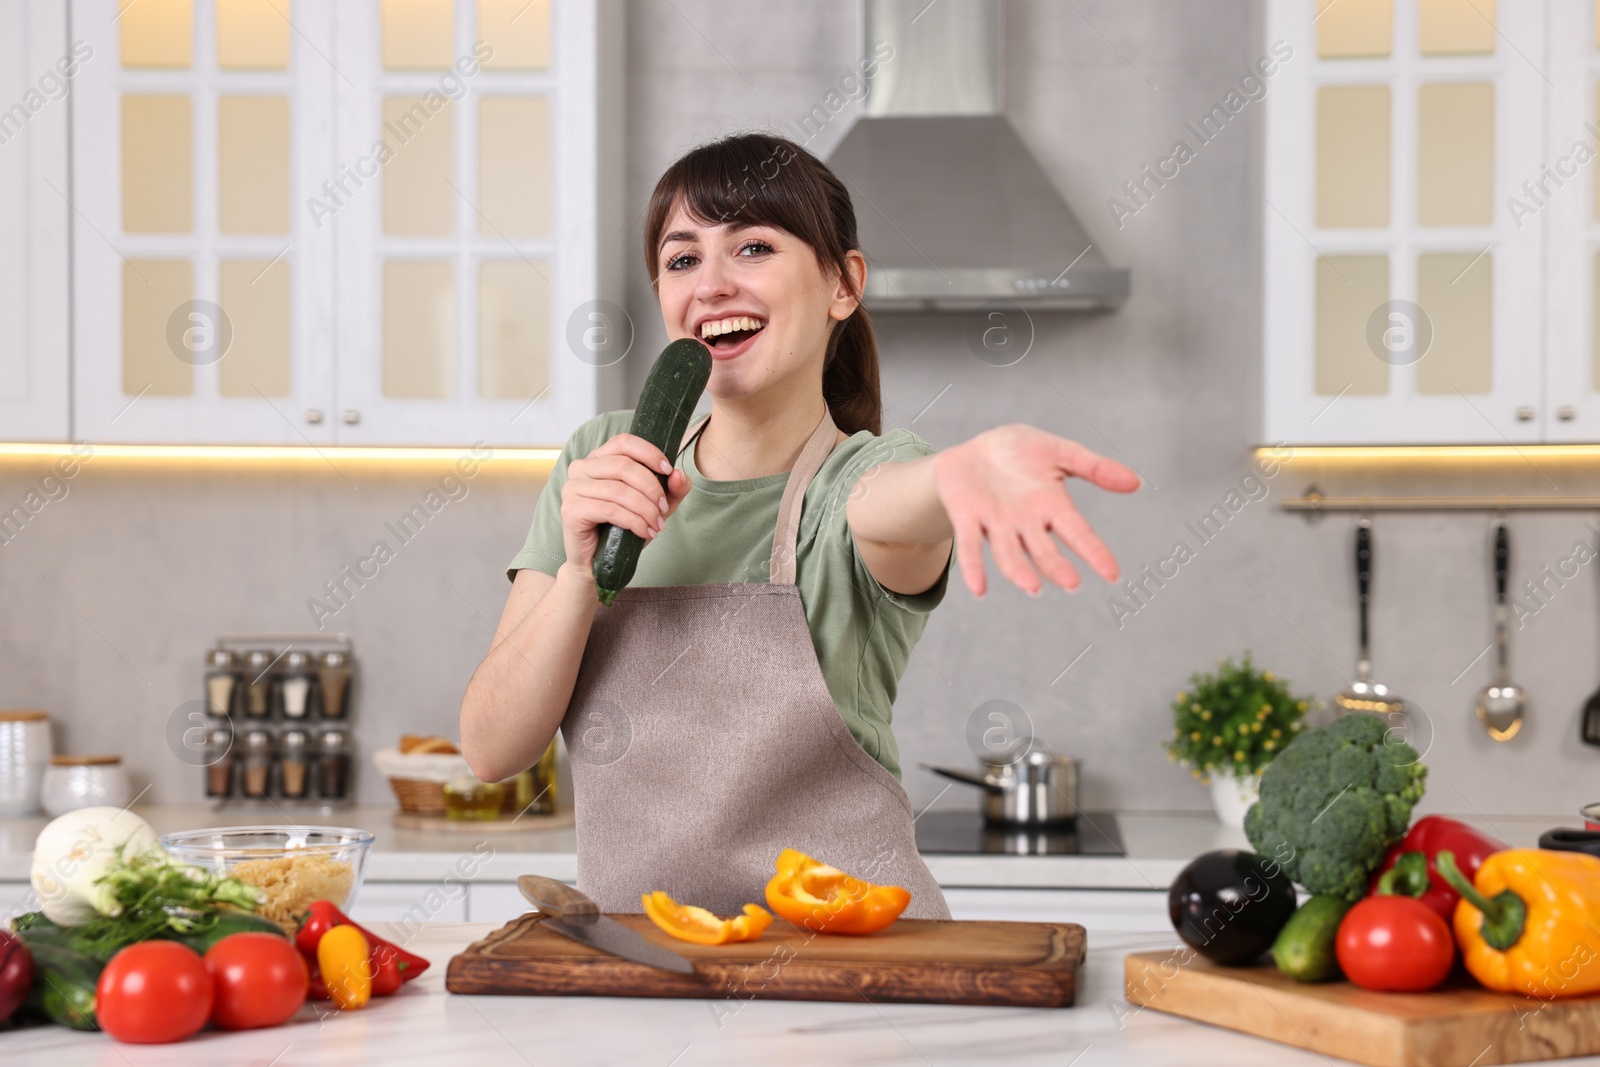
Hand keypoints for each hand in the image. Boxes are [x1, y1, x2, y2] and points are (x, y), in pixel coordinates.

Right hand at [559, 434, 691, 570]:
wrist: (598, 563)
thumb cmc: (622, 530)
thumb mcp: (653, 507)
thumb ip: (671, 490)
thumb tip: (679, 474)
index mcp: (598, 459)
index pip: (624, 442)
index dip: (649, 453)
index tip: (668, 470)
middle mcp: (581, 468)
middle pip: (623, 465)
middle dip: (651, 488)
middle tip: (664, 508)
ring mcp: (572, 488)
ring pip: (618, 489)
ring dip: (645, 509)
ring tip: (657, 524)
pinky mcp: (571, 509)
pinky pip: (610, 509)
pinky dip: (634, 521)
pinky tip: (646, 532)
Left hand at [932, 424, 1139, 597]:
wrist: (974, 451)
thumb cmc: (1019, 452)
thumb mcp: (1058, 451)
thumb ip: (1094, 467)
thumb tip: (1136, 483)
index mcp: (1052, 507)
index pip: (1078, 533)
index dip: (1094, 552)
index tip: (1112, 574)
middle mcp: (1026, 523)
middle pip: (1044, 550)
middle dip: (1056, 566)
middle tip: (1070, 583)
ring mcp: (996, 524)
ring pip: (1009, 553)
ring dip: (1019, 571)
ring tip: (1032, 587)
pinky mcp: (967, 519)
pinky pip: (970, 545)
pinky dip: (974, 567)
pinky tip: (978, 589)